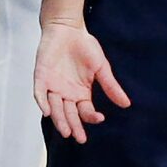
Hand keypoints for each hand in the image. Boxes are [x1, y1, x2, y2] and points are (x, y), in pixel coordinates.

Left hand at [35, 20, 129, 141]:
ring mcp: (53, 86)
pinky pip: (40, 92)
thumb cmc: (85, 47)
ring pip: (55, 107)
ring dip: (59, 119)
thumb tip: (126, 104)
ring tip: (66, 131)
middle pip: (69, 114)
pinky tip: (47, 111)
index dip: (91, 117)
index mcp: (81, 93)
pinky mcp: (41, 76)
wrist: (67, 27)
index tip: (100, 118)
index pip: (85, 111)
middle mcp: (66, 93)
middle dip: (74, 126)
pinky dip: (42, 101)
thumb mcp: (101, 67)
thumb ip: (110, 86)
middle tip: (79, 138)